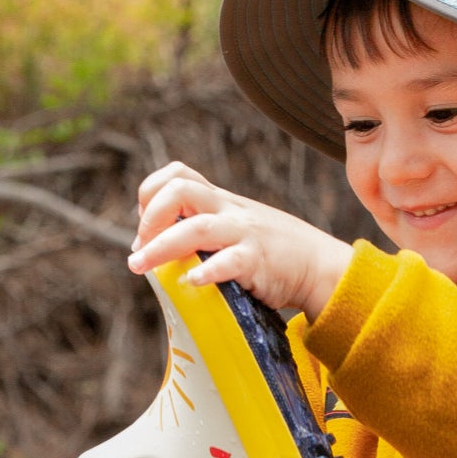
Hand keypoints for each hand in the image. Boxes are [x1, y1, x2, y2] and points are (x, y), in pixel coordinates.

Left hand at [130, 161, 352, 319]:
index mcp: (221, 200)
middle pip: (181, 190)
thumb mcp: (237, 227)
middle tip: (139, 249)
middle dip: (150, 217)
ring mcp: (244, 233)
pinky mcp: (258, 260)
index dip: (150, 195)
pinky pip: (229, 261)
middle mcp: (229, 210)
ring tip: (141, 266)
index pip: (178, 174)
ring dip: (161, 247)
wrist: (317, 265)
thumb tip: (158, 250)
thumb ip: (204, 229)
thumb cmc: (271, 252)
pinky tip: (191, 283)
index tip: (144, 229)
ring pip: (197, 227)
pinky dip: (206, 271)